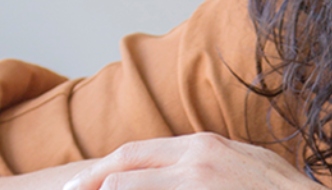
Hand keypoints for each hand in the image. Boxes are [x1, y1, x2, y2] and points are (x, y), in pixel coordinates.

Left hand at [62, 133, 325, 189]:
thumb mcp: (250, 162)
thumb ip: (214, 158)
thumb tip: (189, 159)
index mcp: (203, 146)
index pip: (134, 154)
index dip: (100, 171)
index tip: (81, 186)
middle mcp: (193, 162)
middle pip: (120, 170)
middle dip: (87, 186)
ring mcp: (195, 187)